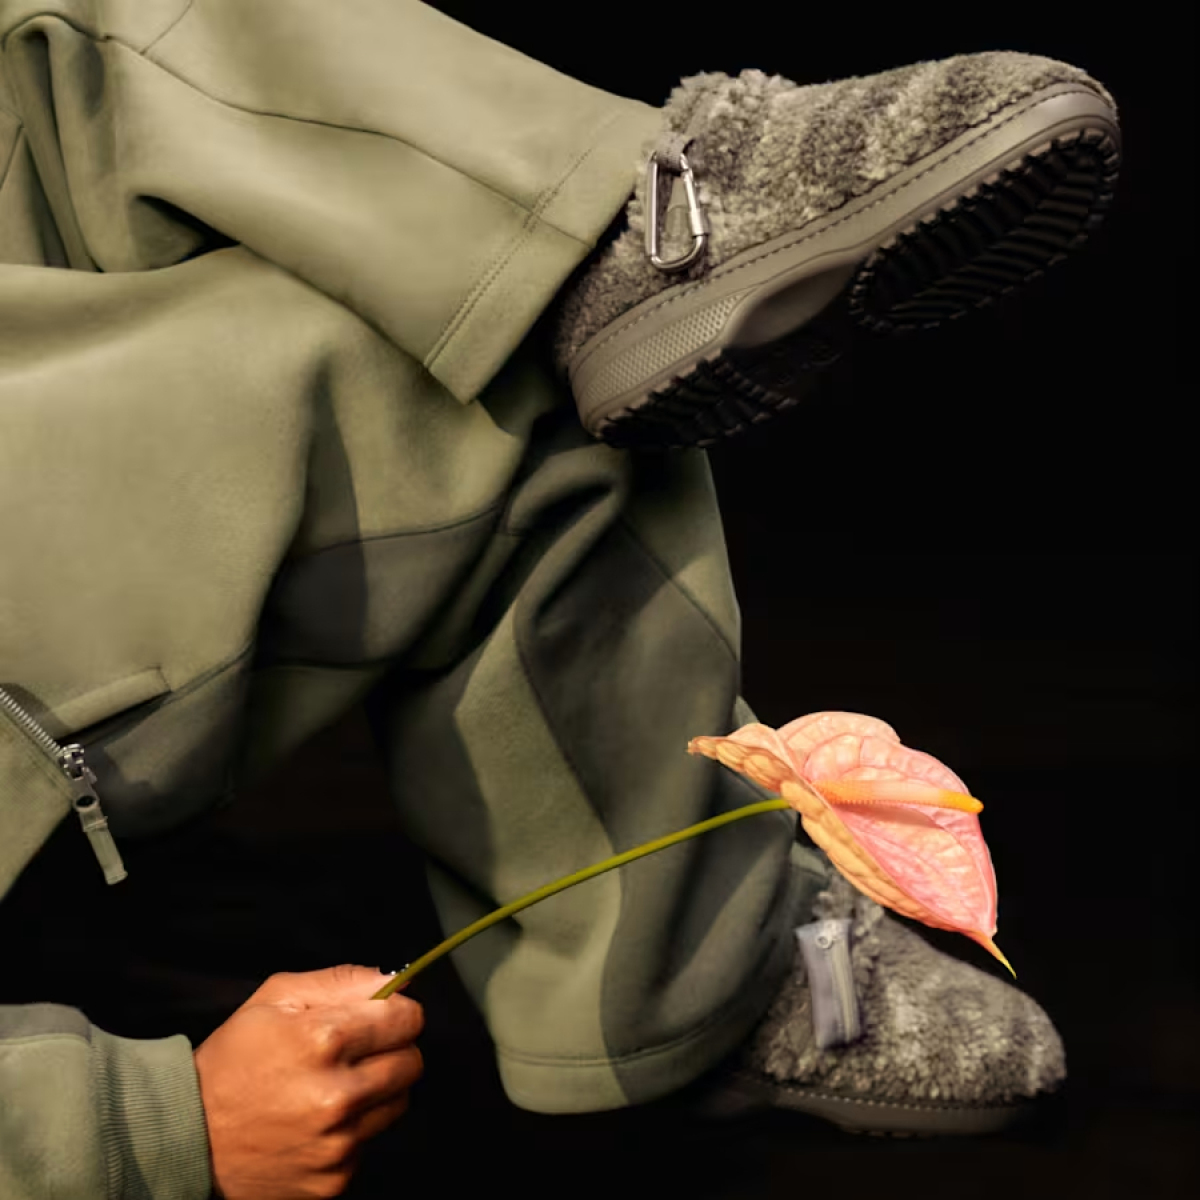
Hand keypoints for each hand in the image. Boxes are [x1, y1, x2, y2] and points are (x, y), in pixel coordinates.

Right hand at [193, 964, 423, 1199]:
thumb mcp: (276, 997)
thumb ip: (342, 981)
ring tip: (337, 1085)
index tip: (384, 1016)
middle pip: (412, 1062)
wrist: (187, 1135)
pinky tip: (318, 1121)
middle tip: (359, 1051)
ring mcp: (337, 1143)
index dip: (399, 1012)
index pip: (408, 1019)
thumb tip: (395, 982)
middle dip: (393, 1049)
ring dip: (379, 1090)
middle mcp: (337, 1095)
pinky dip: (354, 1129)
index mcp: (324, 1040)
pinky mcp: (334, 1179)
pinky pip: (370, 1142)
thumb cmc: (232, 1059)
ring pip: (399, 1102)